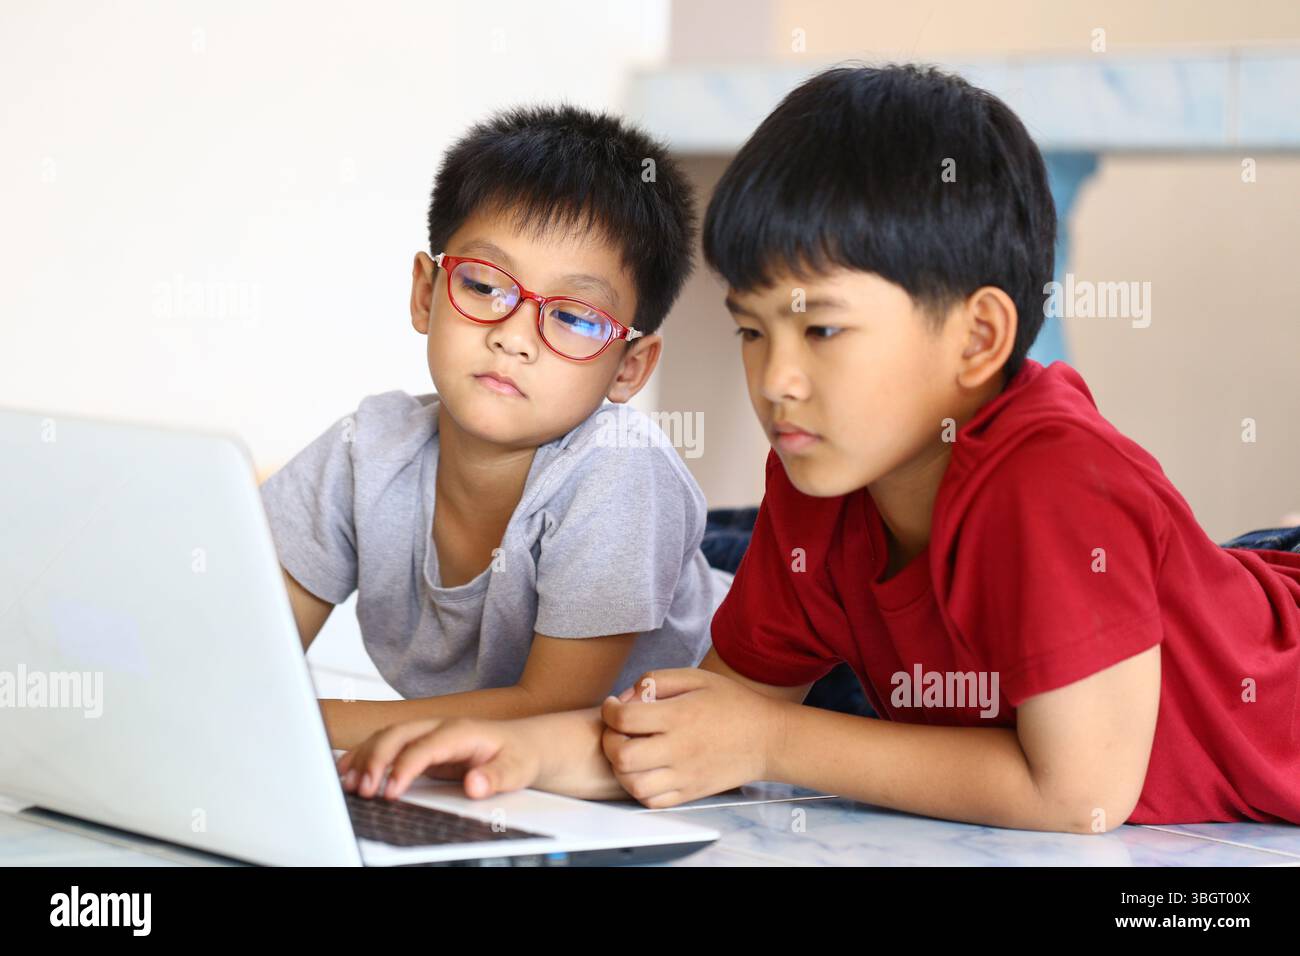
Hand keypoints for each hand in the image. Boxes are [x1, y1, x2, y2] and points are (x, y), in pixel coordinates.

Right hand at [335, 717, 544, 800]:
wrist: (524, 744)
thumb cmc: (519, 756)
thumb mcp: (516, 769)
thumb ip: (496, 778)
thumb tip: (475, 785)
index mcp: (460, 732)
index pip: (424, 746)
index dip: (404, 768)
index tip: (390, 793)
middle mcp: (438, 728)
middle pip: (397, 735)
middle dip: (375, 760)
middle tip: (363, 791)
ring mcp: (426, 734)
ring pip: (386, 737)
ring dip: (364, 758)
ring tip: (347, 784)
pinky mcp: (419, 745)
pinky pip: (385, 745)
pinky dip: (364, 756)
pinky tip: (347, 772)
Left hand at [600, 668, 785, 807]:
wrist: (768, 738)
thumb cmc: (733, 704)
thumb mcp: (697, 677)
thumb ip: (658, 680)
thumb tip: (627, 696)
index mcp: (679, 716)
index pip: (624, 718)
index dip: (609, 710)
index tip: (612, 706)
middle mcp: (679, 749)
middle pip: (622, 756)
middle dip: (609, 741)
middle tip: (617, 731)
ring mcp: (684, 776)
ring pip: (633, 785)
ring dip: (621, 769)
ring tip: (629, 752)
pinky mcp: (691, 793)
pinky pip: (652, 801)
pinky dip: (639, 789)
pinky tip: (645, 771)